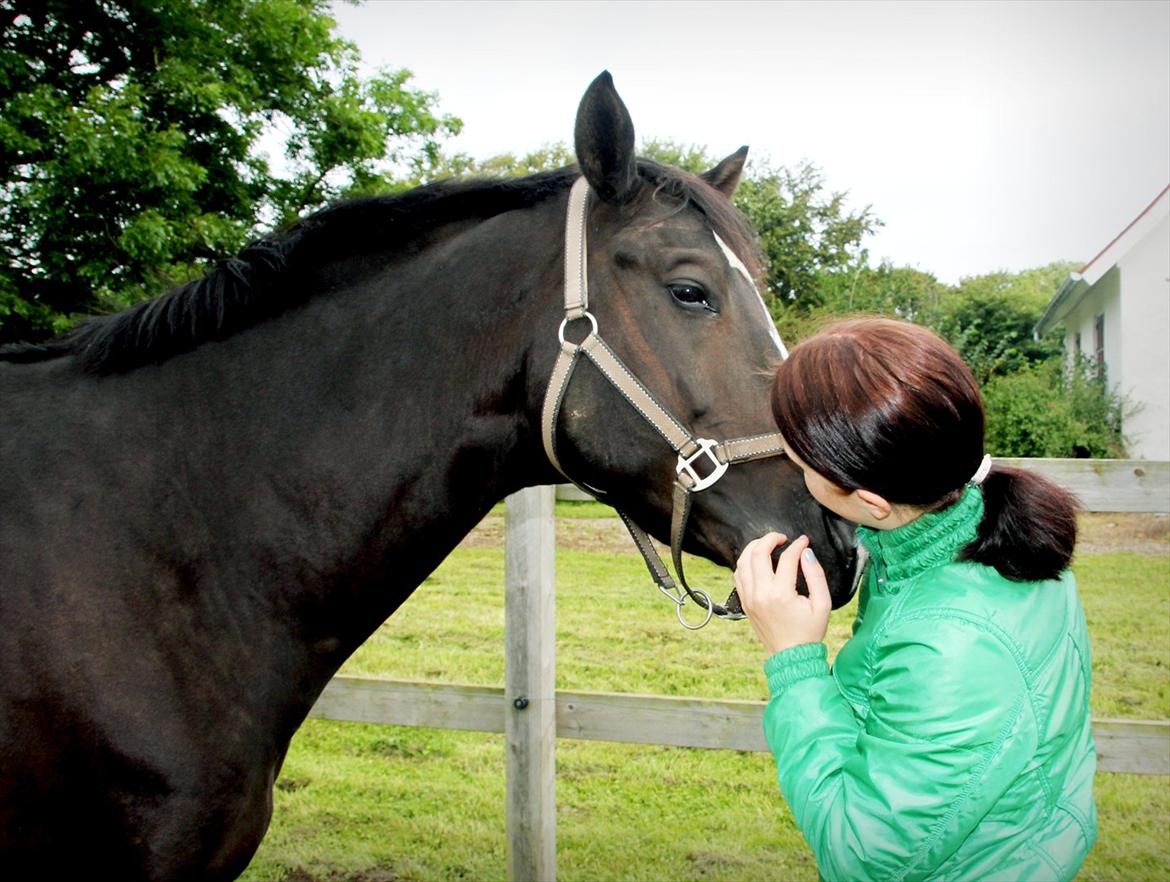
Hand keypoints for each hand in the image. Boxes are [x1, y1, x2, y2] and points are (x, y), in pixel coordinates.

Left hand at [734, 532, 831, 654]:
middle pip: (757, 553)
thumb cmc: (809, 632)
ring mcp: (749, 598)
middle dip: (770, 538)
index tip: (804, 541)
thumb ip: (816, 575)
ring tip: (768, 545)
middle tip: (782, 538)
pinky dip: (746, 562)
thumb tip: (807, 553)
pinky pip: (738, 575)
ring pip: (743, 561)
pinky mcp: (745, 602)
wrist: (792, 656)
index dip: (797, 545)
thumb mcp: (823, 604)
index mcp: (782, 594)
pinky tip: (757, 561)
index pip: (787, 558)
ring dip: (754, 547)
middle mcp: (761, 593)